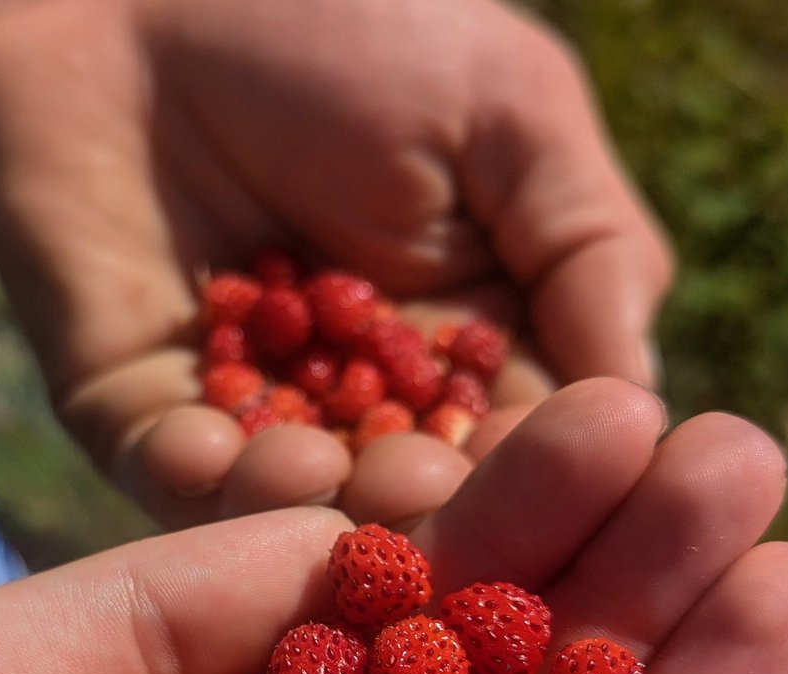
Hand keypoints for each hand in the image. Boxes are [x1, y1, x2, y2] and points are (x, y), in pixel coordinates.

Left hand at [0, 0, 673, 528]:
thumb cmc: (350, 23)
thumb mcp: (512, 114)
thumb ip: (589, 251)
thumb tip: (645, 415)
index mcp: (471, 351)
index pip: (520, 448)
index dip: (530, 475)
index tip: (539, 483)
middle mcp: (368, 405)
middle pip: (408, 501)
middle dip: (417, 502)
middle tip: (417, 478)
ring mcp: (254, 418)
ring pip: (289, 511)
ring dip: (310, 504)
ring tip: (323, 468)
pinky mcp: (142, 414)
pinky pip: (168, 474)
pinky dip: (196, 477)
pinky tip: (217, 451)